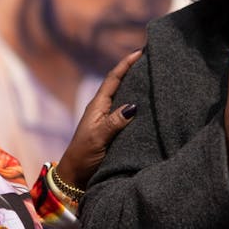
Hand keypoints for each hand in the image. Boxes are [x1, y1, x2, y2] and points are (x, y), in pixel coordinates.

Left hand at [54, 49, 141, 188]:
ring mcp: (108, 119)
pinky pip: (127, 112)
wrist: (75, 176)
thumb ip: (114, 122)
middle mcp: (103, 109)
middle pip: (120, 84)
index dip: (126, 64)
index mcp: (98, 106)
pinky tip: (149, 104)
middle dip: (133, 70)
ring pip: (125, 97)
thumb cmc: (83, 155)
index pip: (113, 79)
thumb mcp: (98, 137)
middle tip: (150, 59)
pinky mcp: (113, 131)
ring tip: (153, 77)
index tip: (140, 52)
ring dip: (137, 86)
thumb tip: (133, 106)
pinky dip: (138, 104)